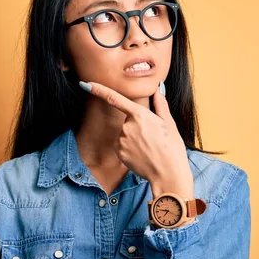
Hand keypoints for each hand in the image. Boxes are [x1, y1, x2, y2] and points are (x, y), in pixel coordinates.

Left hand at [79, 81, 193, 199]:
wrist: (168, 173)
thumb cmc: (172, 147)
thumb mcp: (169, 123)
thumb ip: (160, 104)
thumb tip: (159, 89)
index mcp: (140, 115)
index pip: (114, 98)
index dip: (98, 90)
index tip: (86, 84)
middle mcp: (127, 126)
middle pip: (127, 121)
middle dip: (137, 126)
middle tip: (152, 138)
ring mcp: (122, 140)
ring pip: (124, 134)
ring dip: (134, 139)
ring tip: (149, 148)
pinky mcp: (119, 152)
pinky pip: (122, 145)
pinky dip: (129, 149)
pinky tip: (141, 155)